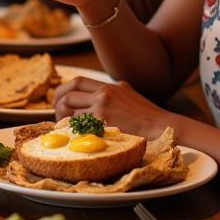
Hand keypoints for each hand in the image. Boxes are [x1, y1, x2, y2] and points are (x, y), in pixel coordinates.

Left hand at [54, 74, 173, 140]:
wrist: (162, 126)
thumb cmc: (147, 115)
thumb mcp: (129, 94)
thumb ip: (112, 91)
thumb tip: (96, 93)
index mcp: (108, 86)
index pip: (77, 81)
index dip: (63, 91)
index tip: (59, 101)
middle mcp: (104, 93)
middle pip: (68, 95)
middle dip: (57, 106)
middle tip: (57, 117)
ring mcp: (103, 107)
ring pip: (71, 112)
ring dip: (64, 121)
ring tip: (66, 130)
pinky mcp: (103, 122)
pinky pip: (78, 126)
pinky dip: (73, 131)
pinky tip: (75, 137)